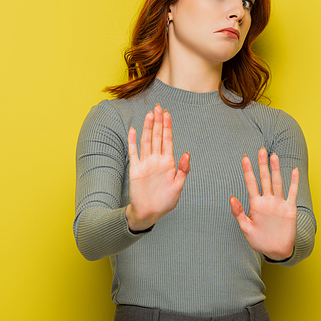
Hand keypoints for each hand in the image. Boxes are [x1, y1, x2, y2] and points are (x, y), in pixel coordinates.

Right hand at [126, 105, 189, 230]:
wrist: (149, 213)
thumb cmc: (165, 201)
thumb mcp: (178, 186)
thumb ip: (183, 169)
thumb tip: (187, 153)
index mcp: (168, 162)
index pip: (168, 140)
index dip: (167, 127)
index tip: (168, 114)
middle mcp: (156, 160)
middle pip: (157, 136)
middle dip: (158, 122)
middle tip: (158, 107)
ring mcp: (145, 163)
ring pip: (146, 141)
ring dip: (147, 128)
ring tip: (149, 114)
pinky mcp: (136, 170)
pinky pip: (133, 153)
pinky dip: (133, 141)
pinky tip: (133, 130)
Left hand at [230, 147, 298, 260]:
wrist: (277, 251)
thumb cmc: (260, 241)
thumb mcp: (246, 228)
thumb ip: (239, 213)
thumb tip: (231, 197)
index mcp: (256, 204)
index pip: (251, 183)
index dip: (248, 171)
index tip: (245, 157)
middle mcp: (267, 201)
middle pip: (264, 179)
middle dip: (262, 165)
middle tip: (261, 150)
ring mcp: (279, 203)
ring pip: (277, 183)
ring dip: (276, 169)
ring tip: (274, 156)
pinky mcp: (289, 209)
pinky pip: (292, 193)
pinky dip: (293, 182)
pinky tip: (294, 170)